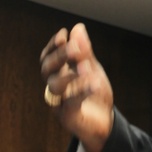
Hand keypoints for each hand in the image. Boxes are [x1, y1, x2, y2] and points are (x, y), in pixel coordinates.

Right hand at [40, 23, 113, 151]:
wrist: (104, 123)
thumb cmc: (95, 94)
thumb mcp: (92, 70)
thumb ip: (85, 52)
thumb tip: (78, 28)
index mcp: (59, 73)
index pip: (47, 57)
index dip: (52, 46)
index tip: (63, 34)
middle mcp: (55, 87)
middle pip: (47, 69)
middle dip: (60, 56)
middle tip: (75, 47)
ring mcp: (59, 102)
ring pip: (55, 86)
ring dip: (71, 74)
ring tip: (87, 68)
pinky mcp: (68, 116)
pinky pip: (71, 103)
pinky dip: (83, 91)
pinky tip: (96, 83)